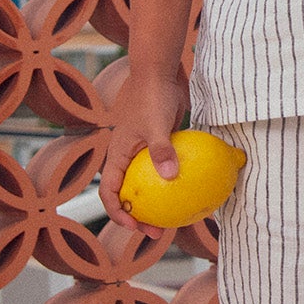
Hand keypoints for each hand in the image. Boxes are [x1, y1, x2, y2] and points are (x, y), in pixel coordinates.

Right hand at [99, 69, 189, 232]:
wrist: (159, 71)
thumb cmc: (152, 96)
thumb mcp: (156, 125)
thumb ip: (161, 151)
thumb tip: (171, 177)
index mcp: (116, 156)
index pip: (110, 193)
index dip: (118, 213)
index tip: (136, 225)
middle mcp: (126, 158)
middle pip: (128, 195)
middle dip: (139, 217)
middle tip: (159, 232)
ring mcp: (143, 153)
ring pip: (147, 185)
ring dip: (157, 203)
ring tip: (176, 219)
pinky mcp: (159, 145)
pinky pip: (164, 170)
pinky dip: (173, 182)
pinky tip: (193, 191)